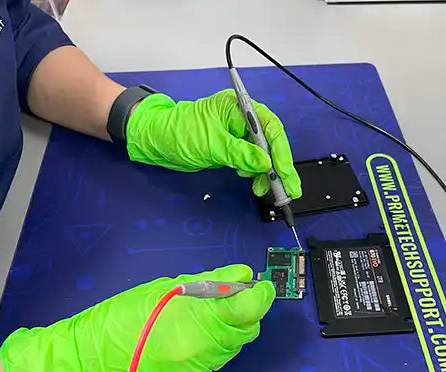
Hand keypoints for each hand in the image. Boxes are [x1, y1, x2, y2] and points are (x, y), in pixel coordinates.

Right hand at [0, 265, 274, 371]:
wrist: (85, 365)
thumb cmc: (119, 317)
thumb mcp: (164, 289)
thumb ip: (208, 283)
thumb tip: (242, 275)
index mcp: (197, 323)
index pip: (249, 310)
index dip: (260, 296)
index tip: (261, 287)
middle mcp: (203, 355)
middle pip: (243, 333)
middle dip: (241, 315)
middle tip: (225, 302)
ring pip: (226, 352)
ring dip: (220, 335)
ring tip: (191, 325)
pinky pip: (206, 369)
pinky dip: (201, 356)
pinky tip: (176, 349)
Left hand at [125, 89, 301, 198]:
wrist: (155, 140)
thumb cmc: (178, 132)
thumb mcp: (211, 144)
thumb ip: (239, 153)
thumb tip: (265, 163)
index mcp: (238, 108)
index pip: (269, 128)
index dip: (280, 151)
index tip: (285, 173)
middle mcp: (241, 119)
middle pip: (271, 142)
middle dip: (280, 167)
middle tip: (289, 189)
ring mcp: (237, 134)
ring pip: (263, 155)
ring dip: (267, 174)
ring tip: (264, 189)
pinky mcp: (231, 148)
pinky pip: (251, 161)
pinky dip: (255, 174)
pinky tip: (254, 183)